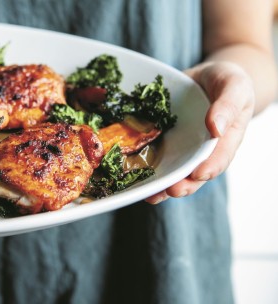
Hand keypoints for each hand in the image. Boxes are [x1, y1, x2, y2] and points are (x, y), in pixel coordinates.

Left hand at [145, 61, 254, 203]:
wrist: (204, 78)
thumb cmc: (225, 81)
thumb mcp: (234, 86)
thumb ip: (227, 105)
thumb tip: (216, 129)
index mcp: (225, 140)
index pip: (219, 158)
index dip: (208, 168)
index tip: (197, 174)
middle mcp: (202, 150)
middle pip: (194, 174)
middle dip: (183, 185)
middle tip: (171, 190)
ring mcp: (182, 149)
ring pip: (173, 171)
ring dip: (162, 186)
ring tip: (149, 195)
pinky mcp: (164, 142)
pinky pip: (155, 157)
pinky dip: (145, 168)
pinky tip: (133, 176)